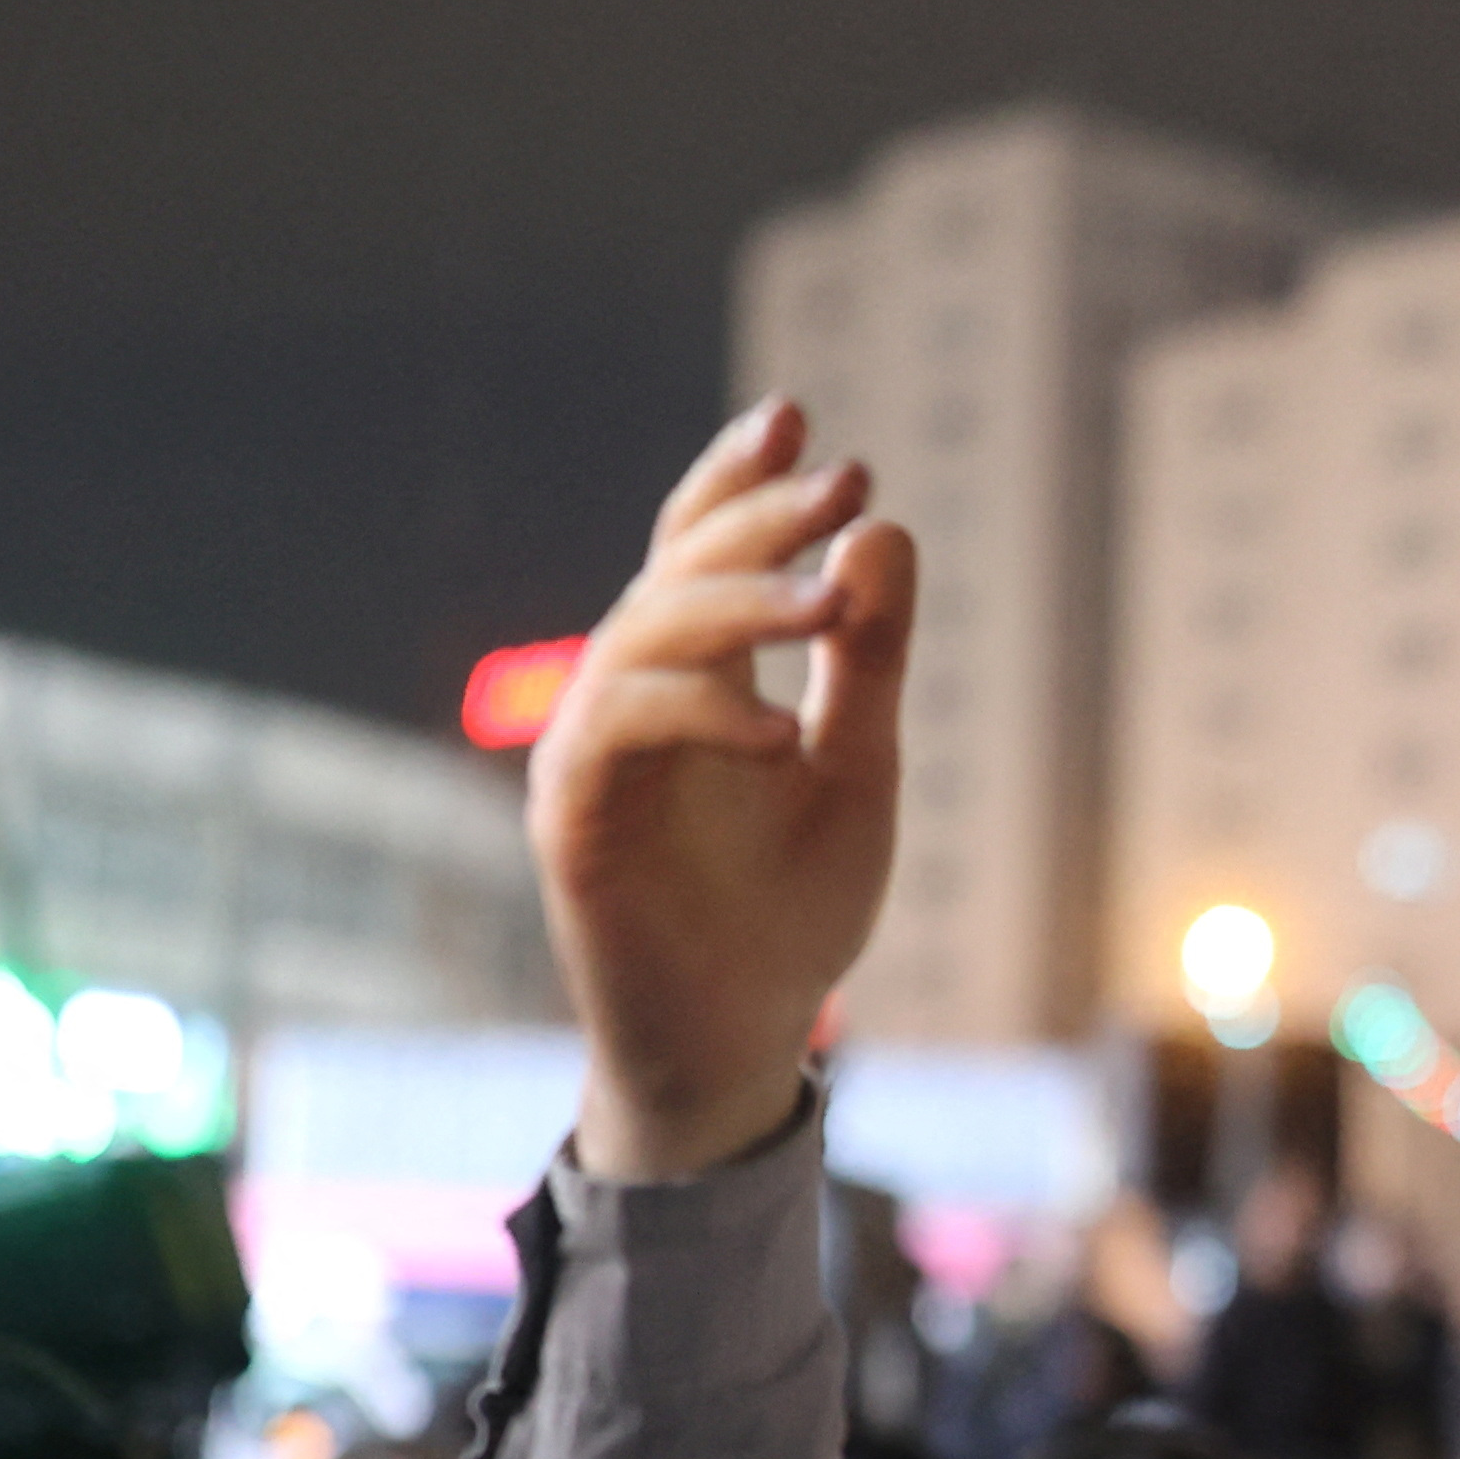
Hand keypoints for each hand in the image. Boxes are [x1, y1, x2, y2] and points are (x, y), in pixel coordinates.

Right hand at [533, 400, 911, 1180]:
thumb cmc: (791, 911)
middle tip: (845, 480)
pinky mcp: (574, 822)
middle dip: (756, 519)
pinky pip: (618, 737)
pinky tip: (782, 730)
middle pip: (674, 574)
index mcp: (695, 682)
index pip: (698, 554)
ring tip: (832, 600)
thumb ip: (868, 660)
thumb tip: (885, 529)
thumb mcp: (860, 770)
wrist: (743, 1040)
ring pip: (642, 640)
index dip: (736, 481)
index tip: (798, 418)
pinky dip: (700, 718)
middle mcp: (630, 701)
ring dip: (738, 606)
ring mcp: (593, 756)